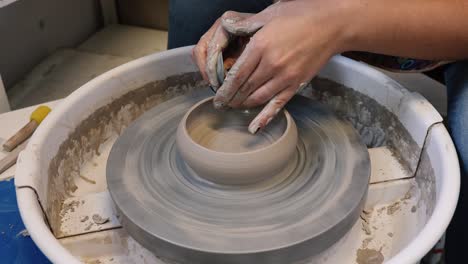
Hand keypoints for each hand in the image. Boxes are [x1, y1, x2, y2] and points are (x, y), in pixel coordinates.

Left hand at [201, 0, 350, 132]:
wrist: (333, 25)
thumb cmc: (302, 14)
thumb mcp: (270, 13)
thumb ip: (246, 24)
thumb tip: (226, 26)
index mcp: (261, 46)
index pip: (236, 74)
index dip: (224, 88)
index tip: (217, 96)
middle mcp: (271, 64)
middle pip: (244, 89)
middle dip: (230, 98)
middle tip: (221, 104)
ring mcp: (285, 77)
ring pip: (258, 98)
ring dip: (243, 105)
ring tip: (234, 107)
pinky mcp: (297, 84)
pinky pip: (278, 104)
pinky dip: (265, 117)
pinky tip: (255, 127)